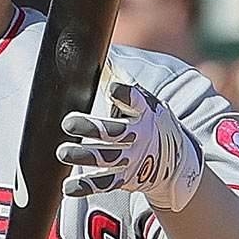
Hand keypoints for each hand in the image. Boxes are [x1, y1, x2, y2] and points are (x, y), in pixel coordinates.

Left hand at [56, 82, 202, 210]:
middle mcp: (140, 135)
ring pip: (108, 158)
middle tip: (68, 123)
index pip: (136, 100)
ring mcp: (134, 158)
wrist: (175, 160)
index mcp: (144, 110)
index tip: (112, 88)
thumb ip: (117, 76)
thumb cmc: (147, 119)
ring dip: (84, 156)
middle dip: (91, 128)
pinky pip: (106, 183)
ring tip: (62, 152)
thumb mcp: (140, 98)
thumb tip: (93, 51)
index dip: (125, 94)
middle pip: (116, 132)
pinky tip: (67, 187)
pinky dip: (87, 186)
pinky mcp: (127, 178)